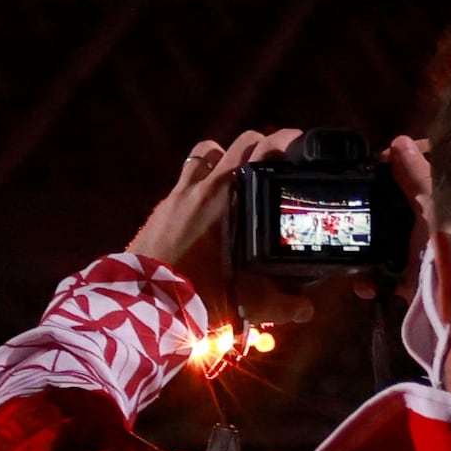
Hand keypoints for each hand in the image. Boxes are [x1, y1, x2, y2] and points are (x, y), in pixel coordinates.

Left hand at [124, 127, 328, 341]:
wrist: (144, 303)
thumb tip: (306, 311)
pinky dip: (197, 181)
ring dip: (222, 156)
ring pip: (205, 153)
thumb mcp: (246, 300)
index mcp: (231, 197)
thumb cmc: (197, 295)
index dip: (285, 139)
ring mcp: (179, 194)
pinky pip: (183, 179)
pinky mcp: (161, 208)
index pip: (263, 149)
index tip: (297, 140)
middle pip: (238, 144)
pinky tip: (204, 203)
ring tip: (235, 172)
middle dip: (258, 145)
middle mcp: (205, 187)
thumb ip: (280, 304)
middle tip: (270, 159)